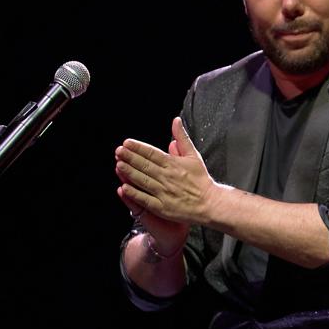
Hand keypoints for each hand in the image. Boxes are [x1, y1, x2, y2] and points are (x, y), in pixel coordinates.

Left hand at [115, 117, 214, 244]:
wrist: (210, 203)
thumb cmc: (201, 179)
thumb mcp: (193, 155)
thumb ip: (182, 138)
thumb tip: (176, 120)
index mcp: (173, 164)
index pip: (152, 153)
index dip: (138, 147)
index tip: (127, 143)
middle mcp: (167, 177)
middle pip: (145, 165)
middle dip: (130, 157)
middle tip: (118, 151)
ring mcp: (164, 193)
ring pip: (143, 180)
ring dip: (130, 172)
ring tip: (119, 164)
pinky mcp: (163, 207)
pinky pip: (146, 199)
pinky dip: (135, 193)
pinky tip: (124, 187)